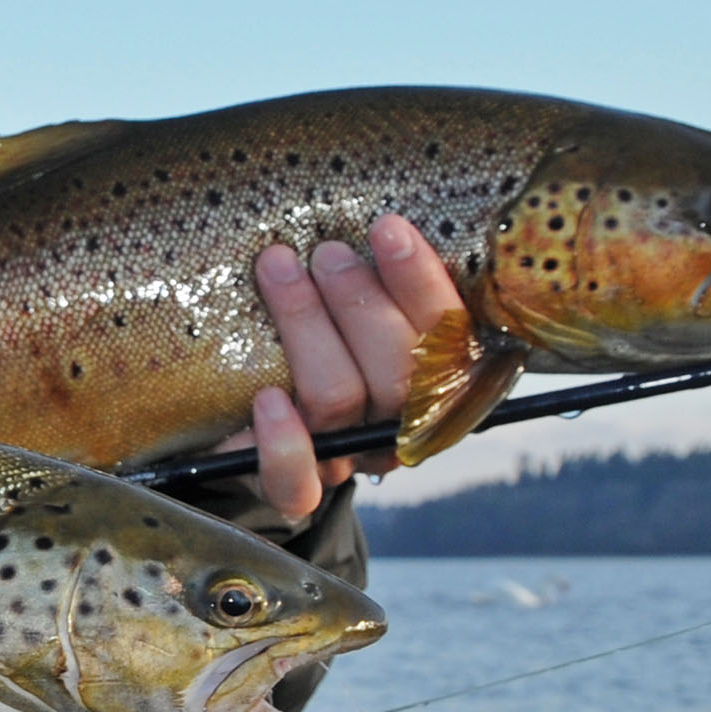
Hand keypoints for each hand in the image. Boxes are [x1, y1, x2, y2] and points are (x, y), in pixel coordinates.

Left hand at [230, 213, 469, 516]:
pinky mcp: (294, 488)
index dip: (421, 284)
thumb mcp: (357, 311)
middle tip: (326, 252)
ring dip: (307, 326)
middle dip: (360, 303)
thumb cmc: (321, 344)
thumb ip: (376, 282)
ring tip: (279, 267)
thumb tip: (371, 223)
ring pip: (339, 399)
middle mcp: (397, 427)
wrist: (260, 432)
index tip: (387, 228)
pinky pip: (297, 482)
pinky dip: (284, 444)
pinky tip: (266, 399)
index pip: (450, 338)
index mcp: (436, 383)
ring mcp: (345, 458)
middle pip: (397, 376)